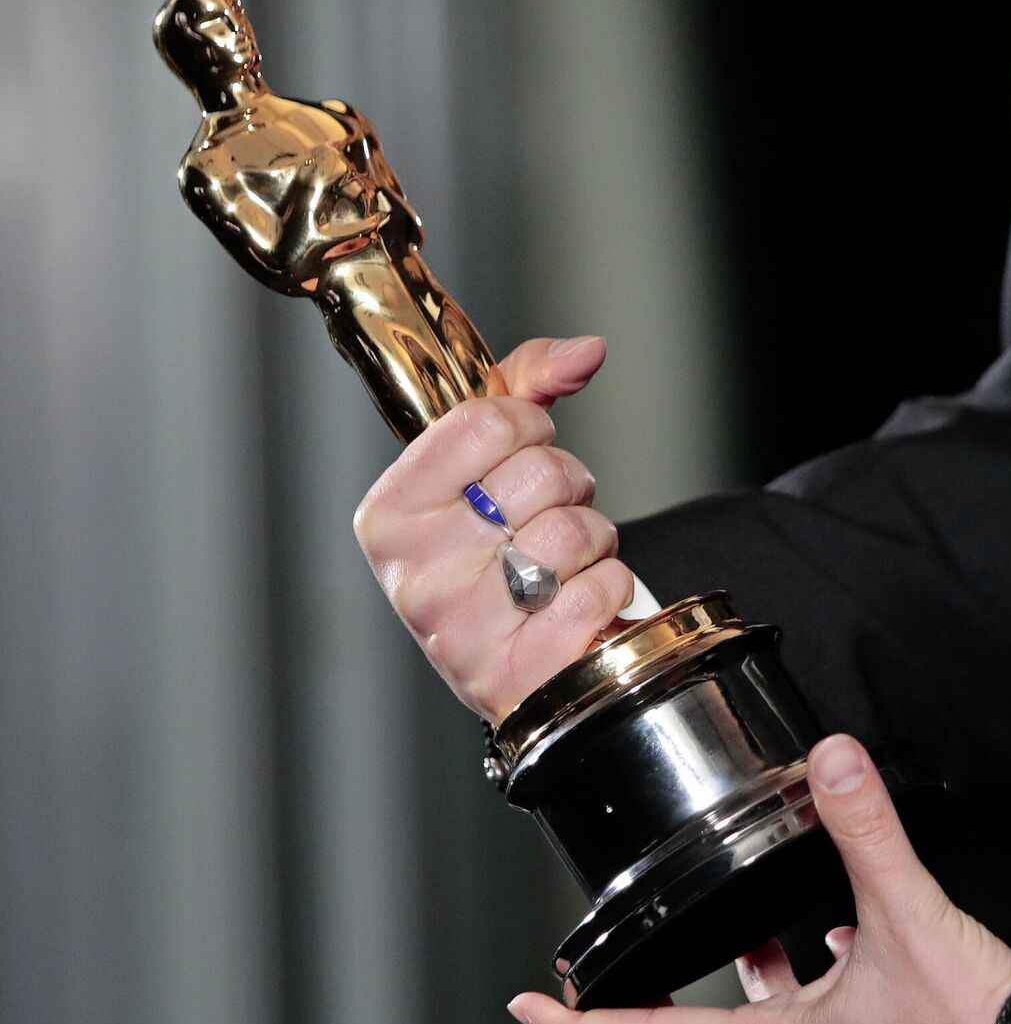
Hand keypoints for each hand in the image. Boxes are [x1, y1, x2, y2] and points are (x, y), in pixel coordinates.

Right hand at [354, 335, 639, 722]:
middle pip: (540, 473)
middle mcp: (414, 574)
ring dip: (593, 540)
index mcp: (388, 514)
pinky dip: (609, 587)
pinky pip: (598, 590)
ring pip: (574, 530)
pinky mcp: (516, 673)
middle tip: (550, 515)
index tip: (526, 451)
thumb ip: (527, 391)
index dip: (531, 428)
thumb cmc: (495, 561)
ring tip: (564, 562)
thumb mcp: (488, 471)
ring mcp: (461, 629)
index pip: (487, 422)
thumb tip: (587, 350)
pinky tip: (577, 602)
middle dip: (570, 486)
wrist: (511, 669)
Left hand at [507, 735, 1010, 1023]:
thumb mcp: (909, 914)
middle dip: (651, 995)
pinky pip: (819, 997)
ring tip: (725, 921)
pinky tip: (835, 932)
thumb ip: (867, 833)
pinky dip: (813, 962)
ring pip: (762, 1006)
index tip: (532, 1003)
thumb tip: (830, 761)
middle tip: (605, 972)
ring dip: (741, 964)